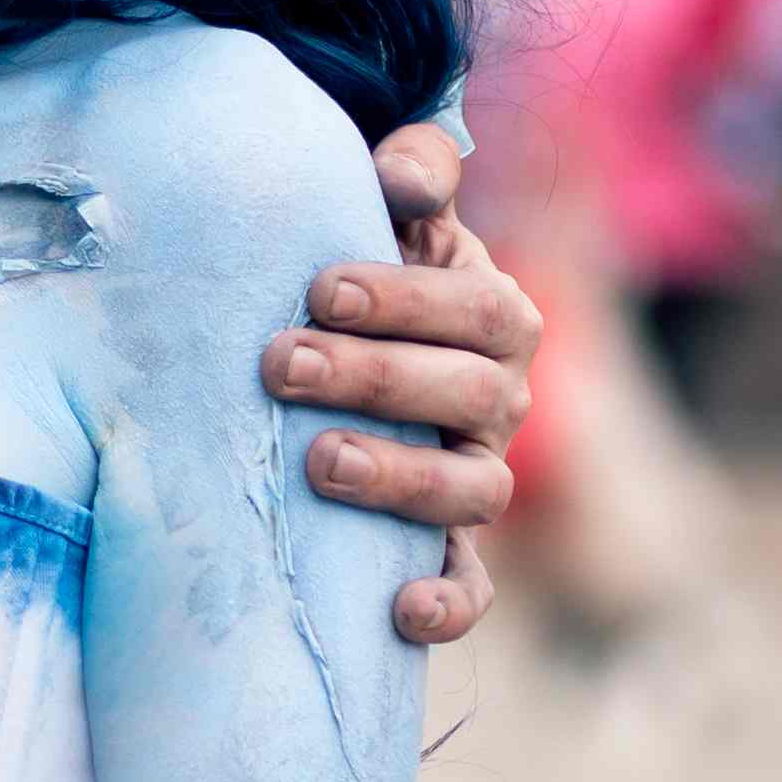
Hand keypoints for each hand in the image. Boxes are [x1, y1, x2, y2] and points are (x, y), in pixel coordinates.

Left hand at [285, 128, 541, 648]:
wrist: (342, 348)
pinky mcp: (448, 549)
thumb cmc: (362, 274)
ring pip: (472, 493)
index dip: (409, 300)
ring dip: (400, 479)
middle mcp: (499, 401)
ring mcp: (477, 480)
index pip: (479, 311)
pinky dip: (446, 604)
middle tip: (281, 363)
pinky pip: (469, 588)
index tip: (322, 288)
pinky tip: (397, 608)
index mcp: (495, 316)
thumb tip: (402, 172)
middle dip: (376, 379)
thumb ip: (410, 176)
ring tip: (318, 462)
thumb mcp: (390, 215)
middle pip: (470, 397)